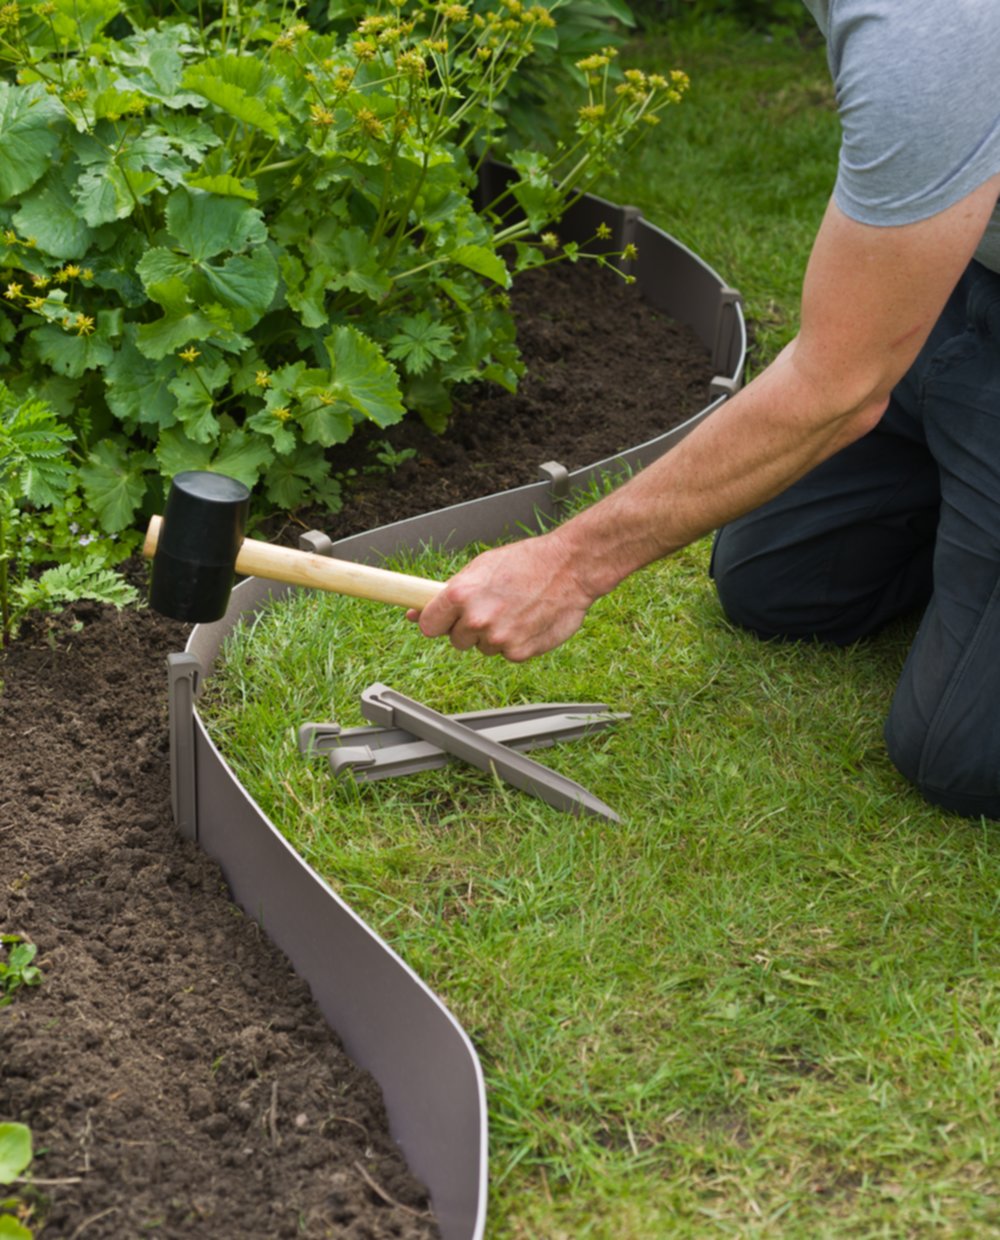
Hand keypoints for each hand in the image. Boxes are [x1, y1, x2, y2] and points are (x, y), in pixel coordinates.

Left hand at [409, 529, 596, 661]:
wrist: (571, 568)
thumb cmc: (527, 562)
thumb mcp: (481, 567)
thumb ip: (450, 593)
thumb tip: (417, 612)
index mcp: (461, 594)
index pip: (428, 625)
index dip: (436, 622)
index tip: (442, 620)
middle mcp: (476, 619)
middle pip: (456, 639)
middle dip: (469, 627)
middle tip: (492, 607)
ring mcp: (497, 639)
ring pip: (482, 647)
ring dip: (494, 634)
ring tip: (515, 609)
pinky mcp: (518, 652)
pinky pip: (506, 653)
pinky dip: (515, 641)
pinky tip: (527, 620)